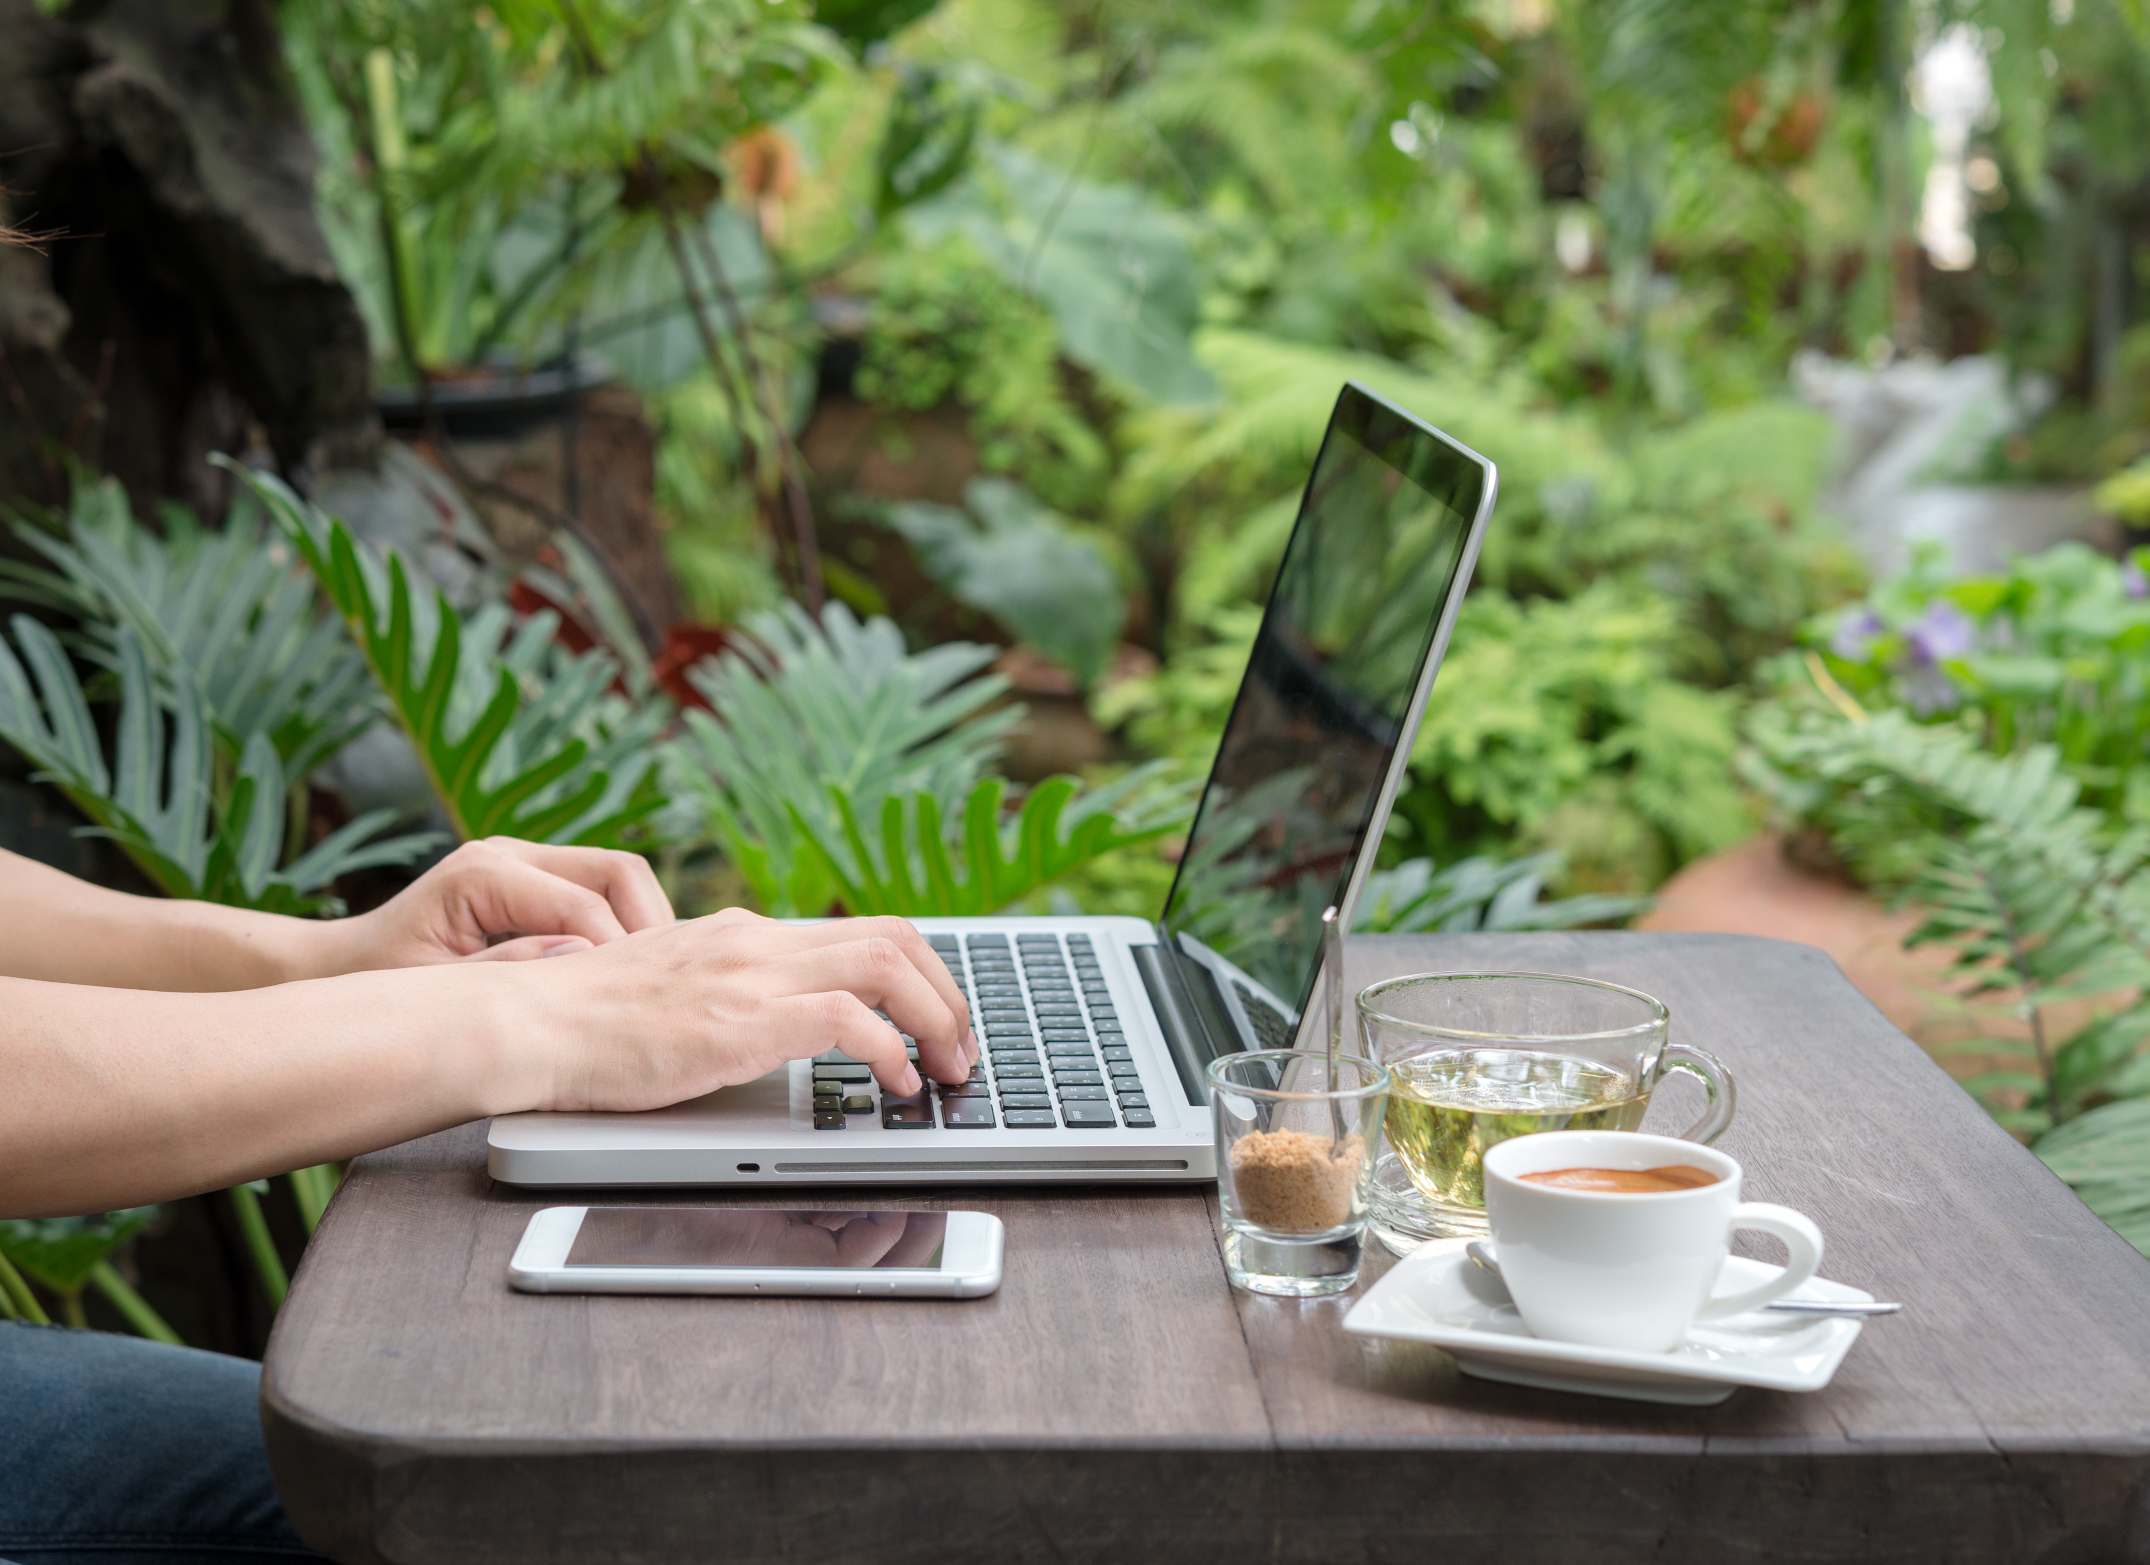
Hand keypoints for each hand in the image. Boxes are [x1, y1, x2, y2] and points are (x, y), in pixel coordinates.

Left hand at [323, 837, 674, 974]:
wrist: (347, 966)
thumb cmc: (379, 985)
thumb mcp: (433, 990)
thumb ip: (504, 974)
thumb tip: (580, 956)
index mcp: (482, 874)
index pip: (584, 905)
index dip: (620, 954)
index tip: (637, 1005)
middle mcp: (509, 853)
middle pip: (618, 870)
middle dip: (652, 926)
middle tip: (664, 986)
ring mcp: (526, 860)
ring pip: (621, 875)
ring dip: (645, 923)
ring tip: (652, 981)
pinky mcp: (537, 878)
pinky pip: (603, 890)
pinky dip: (626, 925)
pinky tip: (629, 973)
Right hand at [516, 909, 977, 1110]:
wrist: (523, 1023)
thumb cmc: (578, 1024)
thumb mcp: (667, 992)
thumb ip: (722, 995)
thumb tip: (772, 1027)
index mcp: (740, 933)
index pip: (860, 928)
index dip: (919, 971)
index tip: (937, 1018)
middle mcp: (755, 940)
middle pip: (896, 935)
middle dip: (948, 992)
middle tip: (961, 1049)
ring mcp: (750, 974)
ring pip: (888, 964)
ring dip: (937, 1019)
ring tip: (946, 1070)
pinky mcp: (742, 1019)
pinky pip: (850, 1019)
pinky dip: (889, 1051)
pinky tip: (894, 1087)